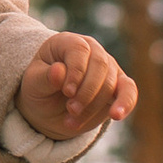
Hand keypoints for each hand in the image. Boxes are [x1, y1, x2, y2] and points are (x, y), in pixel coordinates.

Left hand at [14, 28, 136, 145]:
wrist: (48, 108)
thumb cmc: (39, 89)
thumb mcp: (33, 83)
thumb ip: (45, 77)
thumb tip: (59, 71)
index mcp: (68, 42)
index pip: (80, 50)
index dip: (76, 71)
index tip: (67, 92)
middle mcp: (92, 50)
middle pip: (100, 65)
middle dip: (86, 92)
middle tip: (70, 110)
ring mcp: (108, 67)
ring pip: (111, 83)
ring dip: (94, 105)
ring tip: (72, 121)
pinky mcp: (118, 86)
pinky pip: (128, 91)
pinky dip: (125, 103)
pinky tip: (116, 115)